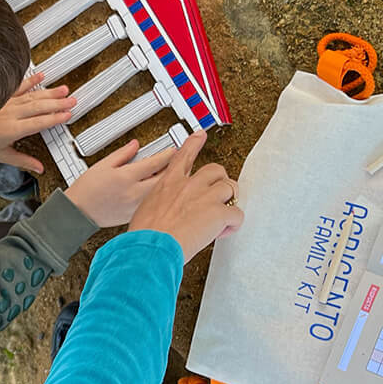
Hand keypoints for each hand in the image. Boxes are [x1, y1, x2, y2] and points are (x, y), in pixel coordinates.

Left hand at [0, 73, 74, 172]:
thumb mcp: (2, 156)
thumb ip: (23, 161)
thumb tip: (39, 169)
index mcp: (15, 129)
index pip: (40, 123)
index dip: (55, 118)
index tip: (68, 115)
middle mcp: (13, 113)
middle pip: (40, 107)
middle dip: (58, 104)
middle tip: (73, 100)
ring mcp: (8, 102)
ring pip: (33, 96)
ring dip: (49, 93)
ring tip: (63, 89)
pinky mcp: (3, 95)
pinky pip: (19, 86)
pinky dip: (30, 80)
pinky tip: (41, 76)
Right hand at [64, 138, 176, 227]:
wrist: (78, 213)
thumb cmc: (86, 190)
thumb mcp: (102, 165)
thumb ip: (122, 154)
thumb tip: (135, 145)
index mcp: (126, 177)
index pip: (155, 163)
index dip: (167, 154)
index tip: (173, 150)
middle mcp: (134, 193)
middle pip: (163, 179)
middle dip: (172, 169)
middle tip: (177, 162)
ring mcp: (135, 206)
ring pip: (160, 193)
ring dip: (166, 183)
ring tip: (169, 176)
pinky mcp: (134, 215)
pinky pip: (151, 203)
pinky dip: (156, 196)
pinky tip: (155, 192)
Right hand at [128, 131, 242, 262]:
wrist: (151, 248)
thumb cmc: (146, 235)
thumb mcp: (145, 209)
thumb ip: (161, 202)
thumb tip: (164, 210)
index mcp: (169, 183)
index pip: (183, 155)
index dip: (194, 144)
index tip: (200, 135)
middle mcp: (188, 185)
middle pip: (215, 170)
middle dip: (220, 181)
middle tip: (220, 194)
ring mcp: (205, 197)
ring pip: (230, 187)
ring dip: (230, 201)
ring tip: (224, 215)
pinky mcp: (217, 213)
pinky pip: (237, 213)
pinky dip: (234, 224)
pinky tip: (224, 231)